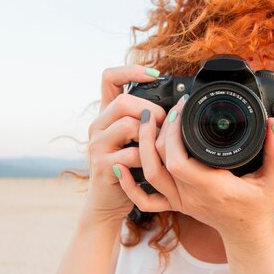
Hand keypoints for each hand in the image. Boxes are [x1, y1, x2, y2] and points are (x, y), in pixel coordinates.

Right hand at [82, 65, 165, 224]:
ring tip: (160, 145)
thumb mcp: (135, 140)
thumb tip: (176, 104)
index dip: (131, 71)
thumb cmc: (129, 169)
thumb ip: (146, 121)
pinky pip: (131, 154)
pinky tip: (153, 164)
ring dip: (151, 134)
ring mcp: (97, 145)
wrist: (108, 203)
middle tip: (163, 125)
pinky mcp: (103, 165)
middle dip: (151, 111)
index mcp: (107, 115)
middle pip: (123, 102)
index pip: (109, 78)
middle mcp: (98, 126)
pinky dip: (148, 158)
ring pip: (127, 125)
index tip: (155, 74)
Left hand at [114, 95, 273, 237]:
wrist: (246, 232)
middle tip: (165, 108)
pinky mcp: (175, 204)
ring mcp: (180, 201)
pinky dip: (129, 184)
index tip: (183, 109)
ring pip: (149, 176)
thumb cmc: (258, 205)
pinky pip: (145, 200)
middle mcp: (191, 196)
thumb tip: (271, 124)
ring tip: (147, 121)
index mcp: (212, 187)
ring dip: (143, 146)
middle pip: (159, 163)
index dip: (174, 133)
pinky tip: (122, 166)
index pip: (179, 161)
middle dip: (157, 131)